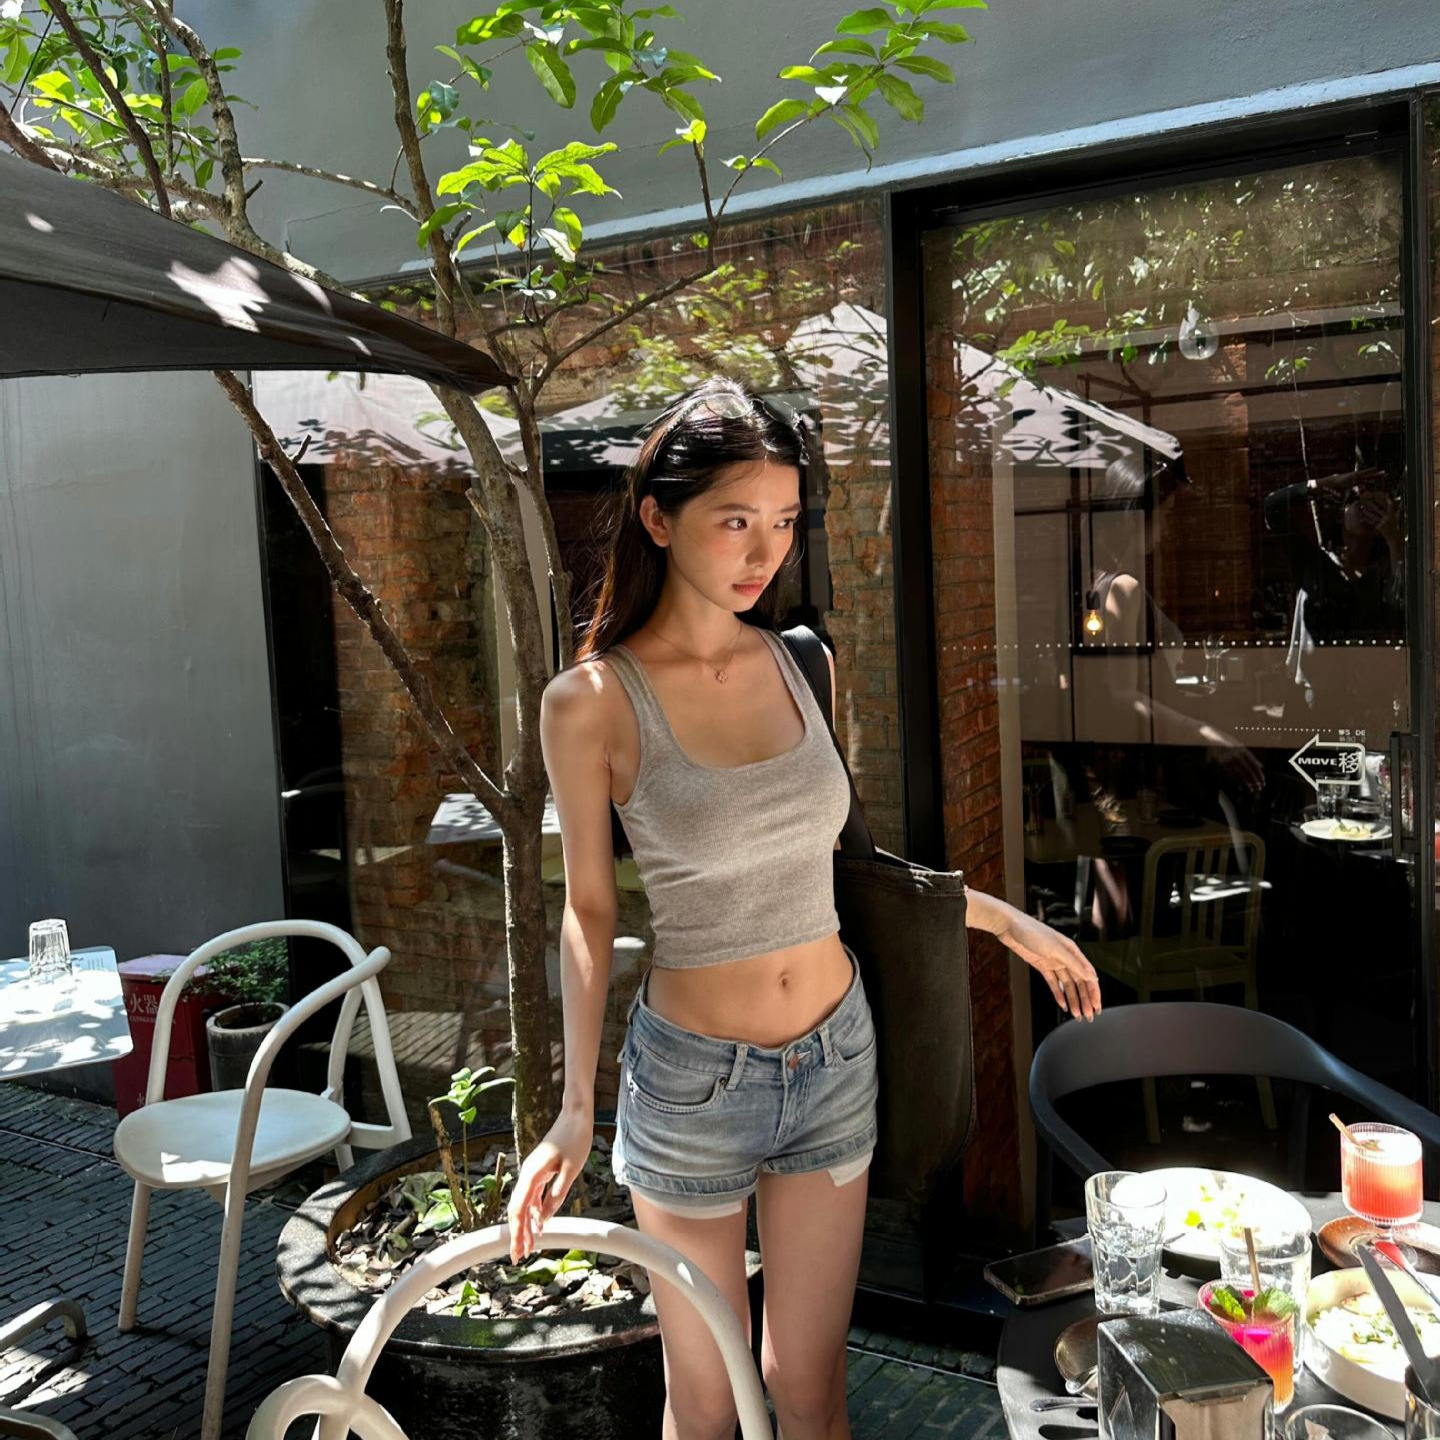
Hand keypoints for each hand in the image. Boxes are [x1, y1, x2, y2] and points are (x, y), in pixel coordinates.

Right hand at [506, 1108, 594, 1263]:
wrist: (576, 1115)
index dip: (516, 1232)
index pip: (518, 1209)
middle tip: (519, 1256)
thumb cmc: (575, 1139)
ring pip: (525, 1203)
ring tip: (530, 1245)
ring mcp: (534, 1172)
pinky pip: (534, 1195)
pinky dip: (535, 1211)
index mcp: (532, 1173)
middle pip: (518, 1209)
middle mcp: (528, 1173)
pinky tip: (539, 1223)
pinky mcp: (541, 1170)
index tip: (516, 1250)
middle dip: (518, 1233)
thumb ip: (557, 1195)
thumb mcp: (570, 1170)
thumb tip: (544, 1218)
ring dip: (527, 1224)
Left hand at [991, 905, 1101, 1020]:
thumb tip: (1091, 976)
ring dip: (1073, 999)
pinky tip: (1062, 1005)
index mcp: (1072, 951)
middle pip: (1079, 982)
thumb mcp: (1055, 948)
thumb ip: (1074, 963)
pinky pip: (1053, 983)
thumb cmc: (1032, 932)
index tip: (1097, 1007)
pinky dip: (1058, 994)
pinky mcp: (1042, 966)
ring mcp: (1053, 962)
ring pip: (1067, 985)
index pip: (1088, 975)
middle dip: (1085, 999)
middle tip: (1089, 1016)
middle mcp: (1065, 957)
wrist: (1009, 926)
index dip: (1094, 991)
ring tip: (1077, 1015)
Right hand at [1204, 740, 1264, 792]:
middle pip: (1249, 771)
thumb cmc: (1228, 745)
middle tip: (1259, 788)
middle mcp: (1238, 755)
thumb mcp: (1242, 749)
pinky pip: (1231, 774)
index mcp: (1244, 752)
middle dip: (1254, 781)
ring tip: (1251, 790)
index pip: (1255, 765)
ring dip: (1246, 783)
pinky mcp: (1222, 763)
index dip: (1259, 775)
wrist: (1213, 739)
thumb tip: (1262, 767)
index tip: (1263, 782)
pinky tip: (1240, 786)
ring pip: (1240, 774)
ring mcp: (1230, 760)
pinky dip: (1236, 782)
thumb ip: (1252, 758)